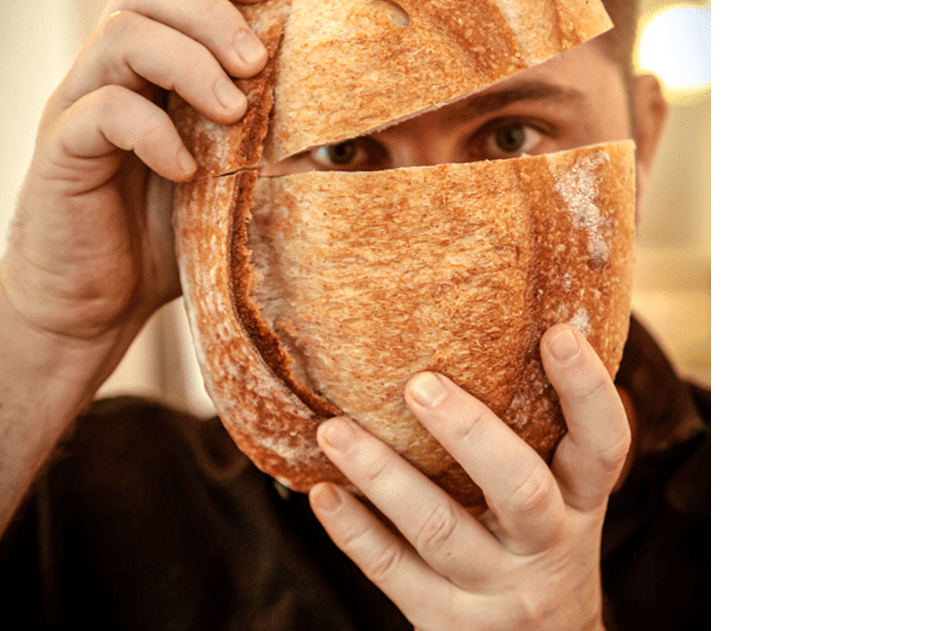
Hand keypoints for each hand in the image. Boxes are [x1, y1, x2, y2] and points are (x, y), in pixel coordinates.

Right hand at [0, 0, 277, 581]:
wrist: (84, 311)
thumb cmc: (156, 241)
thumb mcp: (219, 174)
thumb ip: (253, 131)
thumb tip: (346, 106)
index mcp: (139, 62)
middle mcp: (102, 71)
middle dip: (211, 11)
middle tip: (256, 63)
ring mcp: (76, 108)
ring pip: (120, 34)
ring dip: (188, 60)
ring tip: (231, 112)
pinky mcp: (59, 155)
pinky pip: (101, 113)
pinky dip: (154, 131)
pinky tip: (186, 171)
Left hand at [308, 324, 631, 630]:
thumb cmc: (540, 546)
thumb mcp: (561, 499)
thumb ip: (537, 437)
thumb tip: (507, 325)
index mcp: (581, 504)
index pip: (602, 446)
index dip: (586, 390)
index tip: (556, 333)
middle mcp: (546, 546)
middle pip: (519, 490)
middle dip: (470, 434)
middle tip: (418, 384)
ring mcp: (496, 590)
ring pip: (441, 532)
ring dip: (383, 477)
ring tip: (333, 431)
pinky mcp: (447, 622)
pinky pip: (394, 572)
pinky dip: (355, 532)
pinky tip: (324, 495)